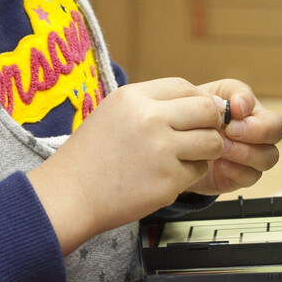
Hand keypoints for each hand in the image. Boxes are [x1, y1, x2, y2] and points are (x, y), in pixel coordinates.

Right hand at [29, 77, 228, 253]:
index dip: (198, 100)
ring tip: (185, 158)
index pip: (185, 87)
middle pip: (207, 110)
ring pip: (211, 142)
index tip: (198, 114)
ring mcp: (161, 150)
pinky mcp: (168, 180)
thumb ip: (152, 105)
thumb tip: (202, 102)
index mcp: (133, 97)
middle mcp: (150, 118)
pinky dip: (189, 175)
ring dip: (205, 151)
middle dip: (211, 123)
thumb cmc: (91, 156)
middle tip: (202, 135)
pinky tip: (166, 177)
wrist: (70, 194)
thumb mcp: (114, 112)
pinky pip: (198, 171)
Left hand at [187, 80, 281, 194]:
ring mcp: (253, 156)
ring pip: (268, 157)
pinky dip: (234, 169)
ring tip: (220, 147)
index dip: (257, 114)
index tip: (233, 109)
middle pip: (277, 133)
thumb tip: (240, 105)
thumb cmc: (196, 113)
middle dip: (256, 131)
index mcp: (254, 112)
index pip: (271, 115)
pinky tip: (217, 162)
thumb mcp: (209, 94)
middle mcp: (259, 134)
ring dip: (244, 152)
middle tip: (230, 130)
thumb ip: (228, 94)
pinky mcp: (242, 176)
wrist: (180, 141)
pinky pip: (250, 176)